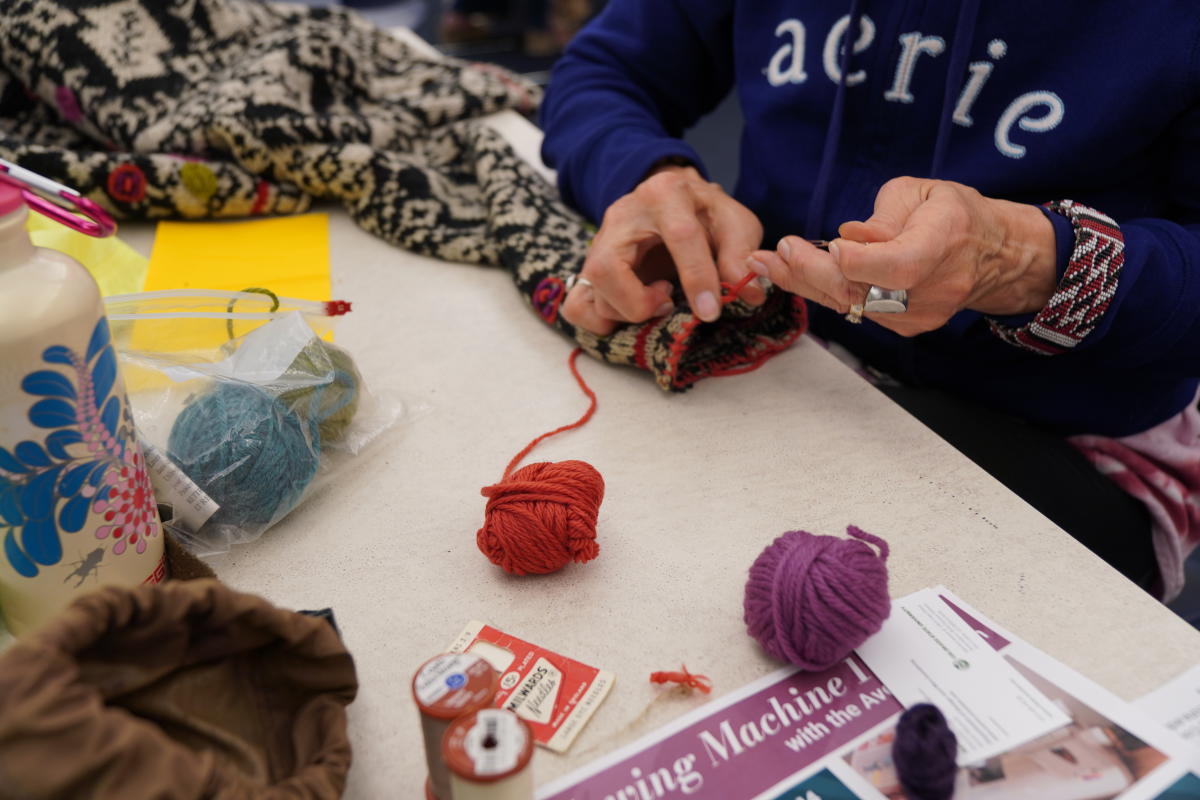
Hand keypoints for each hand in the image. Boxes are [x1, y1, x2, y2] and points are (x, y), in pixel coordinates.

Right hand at [560, 164, 765, 335]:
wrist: (674, 203)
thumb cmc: (704, 213)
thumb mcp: (734, 222)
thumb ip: (741, 253)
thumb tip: (746, 293)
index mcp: (665, 193)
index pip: (679, 236)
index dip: (697, 277)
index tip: (711, 310)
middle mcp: (622, 215)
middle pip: (608, 269)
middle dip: (639, 302)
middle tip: (669, 302)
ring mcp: (600, 242)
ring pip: (593, 291)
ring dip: (627, 311)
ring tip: (660, 301)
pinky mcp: (591, 267)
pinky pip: (576, 306)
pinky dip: (601, 322)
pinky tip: (632, 313)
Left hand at [747, 177, 1057, 335]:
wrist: (992, 256)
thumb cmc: (953, 214)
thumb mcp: (924, 192)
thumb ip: (884, 214)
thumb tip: (848, 236)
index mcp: (942, 243)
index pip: (899, 266)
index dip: (862, 262)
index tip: (830, 247)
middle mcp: (932, 289)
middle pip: (866, 293)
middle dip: (813, 273)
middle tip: (776, 253)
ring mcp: (918, 316)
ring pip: (852, 305)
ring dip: (804, 283)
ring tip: (765, 263)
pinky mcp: (904, 328)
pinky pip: (856, 311)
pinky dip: (822, 291)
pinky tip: (791, 273)